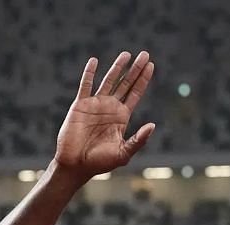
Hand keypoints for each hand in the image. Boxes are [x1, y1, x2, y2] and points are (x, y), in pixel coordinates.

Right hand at [54, 51, 155, 176]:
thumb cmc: (100, 162)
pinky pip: (85, 85)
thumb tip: (152, 125)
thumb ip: (138, 140)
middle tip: (145, 54)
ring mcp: (95, 105)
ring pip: (108, 81)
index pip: (136, 93)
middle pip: (126, 83)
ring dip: (117, 67)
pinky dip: (89, 73)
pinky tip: (94, 61)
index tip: (151, 66)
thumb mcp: (124, 153)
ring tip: (127, 54)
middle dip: (135, 69)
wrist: (76, 164)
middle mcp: (110, 108)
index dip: (143, 80)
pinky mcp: (80, 105)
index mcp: (122, 117)